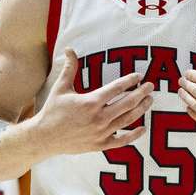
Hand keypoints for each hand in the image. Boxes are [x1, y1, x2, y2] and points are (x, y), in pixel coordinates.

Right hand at [35, 49, 153, 154]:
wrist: (45, 137)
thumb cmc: (53, 111)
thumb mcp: (61, 88)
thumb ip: (70, 68)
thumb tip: (69, 49)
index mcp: (90, 102)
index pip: (116, 88)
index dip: (130, 81)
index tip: (139, 76)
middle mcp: (98, 117)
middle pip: (127, 103)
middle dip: (141, 93)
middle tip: (150, 86)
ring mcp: (101, 132)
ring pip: (127, 120)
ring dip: (141, 109)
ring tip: (149, 100)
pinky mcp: (100, 145)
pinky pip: (122, 141)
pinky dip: (134, 135)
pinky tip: (143, 128)